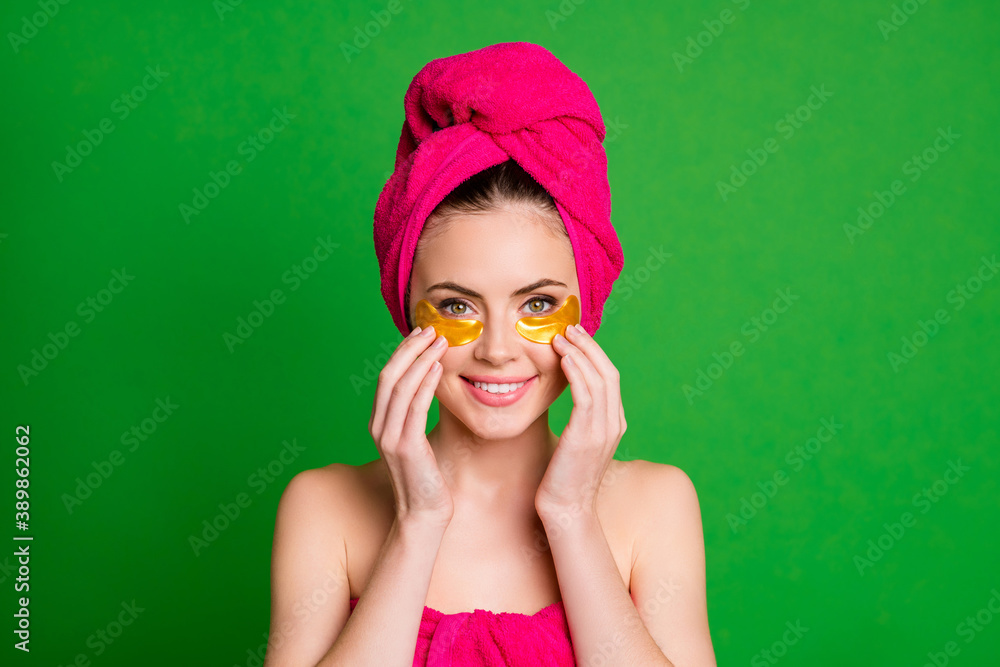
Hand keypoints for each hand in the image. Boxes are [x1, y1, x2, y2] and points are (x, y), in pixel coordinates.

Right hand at [368, 326, 453, 528]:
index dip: (403, 352)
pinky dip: (425, 384)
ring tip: (440, 342)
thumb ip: (415, 414)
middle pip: (389, 376)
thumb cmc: (427, 477)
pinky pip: (414, 407)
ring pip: (400, 387)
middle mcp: (379, 426)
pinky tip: (438, 368)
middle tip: (432, 329)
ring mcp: (389, 437)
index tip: (422, 334)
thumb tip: (428, 386)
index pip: (387, 377)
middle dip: (410, 348)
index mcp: (379, 422)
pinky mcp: (406, 447)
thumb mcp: (416, 440)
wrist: (424, 513)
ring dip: (421, 360)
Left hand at [535, 323, 626, 517]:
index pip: (609, 378)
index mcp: (614, 424)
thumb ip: (577, 422)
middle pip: (609, 372)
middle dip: (589, 346)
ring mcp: (604, 430)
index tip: (574, 338)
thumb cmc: (561, 479)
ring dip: (580, 352)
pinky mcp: (588, 436)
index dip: (593, 354)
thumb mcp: (574, 444)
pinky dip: (577, 371)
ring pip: (600, 378)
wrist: (566, 511)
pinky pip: (587, 394)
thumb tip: (563, 403)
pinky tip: (564, 357)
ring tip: (561, 336)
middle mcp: (615, 424)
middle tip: (568, 327)